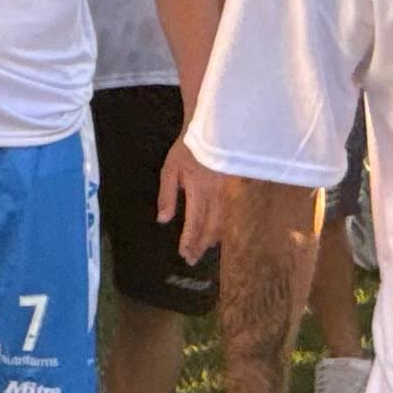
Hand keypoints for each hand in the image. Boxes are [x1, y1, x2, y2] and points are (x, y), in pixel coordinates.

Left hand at [157, 133, 217, 262]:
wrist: (210, 132)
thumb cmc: (186, 150)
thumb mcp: (170, 170)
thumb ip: (167, 195)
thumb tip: (163, 220)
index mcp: (199, 190)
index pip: (195, 221)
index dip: (190, 239)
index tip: (184, 254)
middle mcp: (215, 195)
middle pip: (210, 226)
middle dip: (201, 245)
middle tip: (192, 260)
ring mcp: (225, 192)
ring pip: (220, 222)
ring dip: (210, 239)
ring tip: (201, 251)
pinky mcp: (229, 189)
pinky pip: (225, 214)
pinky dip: (219, 228)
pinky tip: (214, 234)